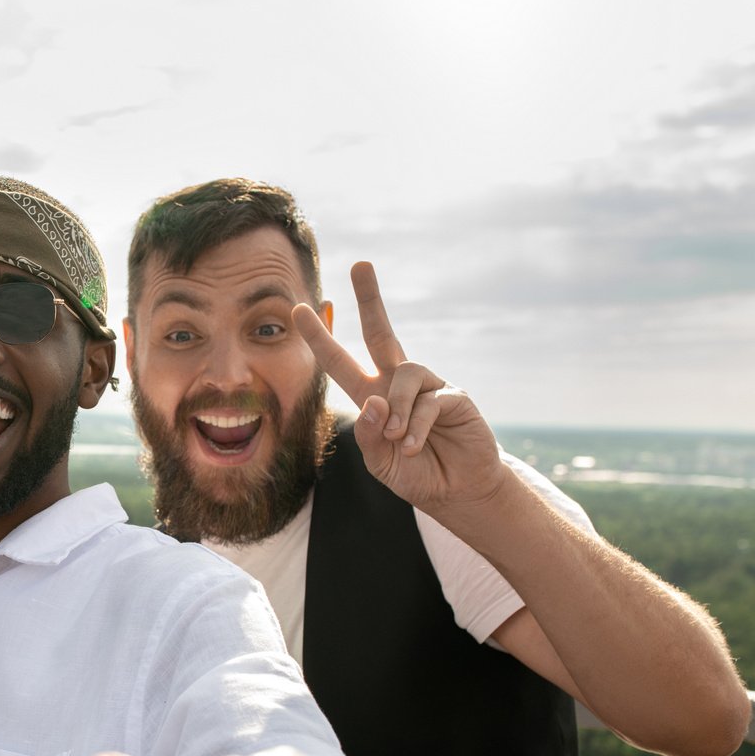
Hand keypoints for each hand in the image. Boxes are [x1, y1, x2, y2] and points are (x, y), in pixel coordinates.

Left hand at [292, 262, 504, 511]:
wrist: (455, 491)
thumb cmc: (415, 475)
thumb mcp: (379, 462)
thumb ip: (369, 435)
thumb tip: (373, 400)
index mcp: (372, 395)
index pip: (340, 361)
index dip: (320, 337)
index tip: (299, 309)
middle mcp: (398, 383)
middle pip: (380, 332)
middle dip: (370, 298)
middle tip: (360, 264)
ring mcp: (428, 385)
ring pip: (404, 374)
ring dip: (397, 410)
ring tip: (398, 440)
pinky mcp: (454, 396)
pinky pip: (429, 400)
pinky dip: (416, 426)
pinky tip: (414, 446)